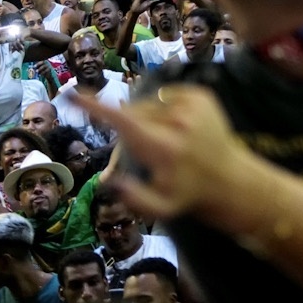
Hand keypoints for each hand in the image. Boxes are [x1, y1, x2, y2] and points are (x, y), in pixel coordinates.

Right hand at [81, 83, 259, 228]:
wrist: (229, 177)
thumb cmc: (188, 194)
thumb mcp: (161, 208)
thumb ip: (134, 198)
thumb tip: (109, 180)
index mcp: (165, 149)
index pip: (124, 122)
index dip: (96, 108)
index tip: (74, 95)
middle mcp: (179, 122)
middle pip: (133, 112)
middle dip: (126, 125)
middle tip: (139, 150)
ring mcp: (193, 105)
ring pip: (149, 103)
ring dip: (147, 118)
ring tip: (164, 141)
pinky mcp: (203, 95)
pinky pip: (167, 94)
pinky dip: (164, 107)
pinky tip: (177, 127)